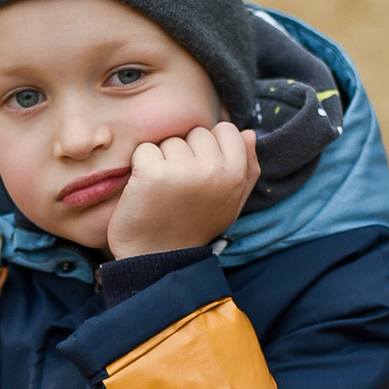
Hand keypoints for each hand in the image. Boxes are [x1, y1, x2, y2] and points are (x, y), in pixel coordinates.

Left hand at [106, 120, 258, 259]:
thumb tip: (248, 133)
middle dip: (185, 153)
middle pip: (196, 133)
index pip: (226, 130)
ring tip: (163, 190)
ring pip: (170, 141)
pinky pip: (145, 150)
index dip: (209, 147)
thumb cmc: (193, 227)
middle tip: (179, 186)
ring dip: (162, 160)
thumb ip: (247, 169)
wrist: (156, 257)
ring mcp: (183, 170)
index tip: (199, 171)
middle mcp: (214, 170)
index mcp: (236, 174)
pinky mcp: (153, 173)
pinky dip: (140, 166)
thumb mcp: (231, 203)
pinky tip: (145, 189)